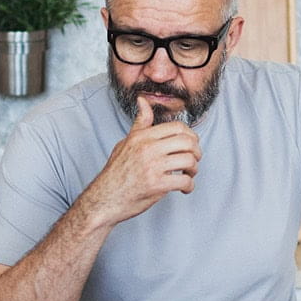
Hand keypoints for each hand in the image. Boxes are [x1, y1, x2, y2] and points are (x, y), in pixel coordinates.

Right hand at [77, 97, 201, 226]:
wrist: (104, 199)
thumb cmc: (115, 173)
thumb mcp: (125, 143)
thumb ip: (140, 124)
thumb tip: (142, 101)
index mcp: (142, 137)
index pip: (178, 127)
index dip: (190, 136)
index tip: (189, 146)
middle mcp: (148, 149)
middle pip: (188, 142)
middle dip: (196, 152)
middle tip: (193, 161)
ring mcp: (152, 166)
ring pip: (189, 161)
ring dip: (194, 170)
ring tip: (188, 175)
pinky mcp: (156, 185)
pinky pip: (185, 181)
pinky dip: (189, 186)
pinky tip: (183, 188)